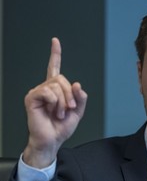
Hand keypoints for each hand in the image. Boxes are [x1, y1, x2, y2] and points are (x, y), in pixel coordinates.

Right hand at [23, 38, 87, 167]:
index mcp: (56, 90)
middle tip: (69, 108)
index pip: (55, 68)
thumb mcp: (78, 112)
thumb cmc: (62, 127)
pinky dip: (55, 102)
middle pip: (61, 78)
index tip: (55, 41)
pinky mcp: (32, 98)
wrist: (53, 139)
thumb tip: (77, 84)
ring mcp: (38, 92)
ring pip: (56, 85)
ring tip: (59, 113)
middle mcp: (46, 88)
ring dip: (63, 101)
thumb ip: (80, 98)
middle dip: (70, 95)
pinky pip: (48, 91)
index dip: (55, 54)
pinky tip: (52, 110)